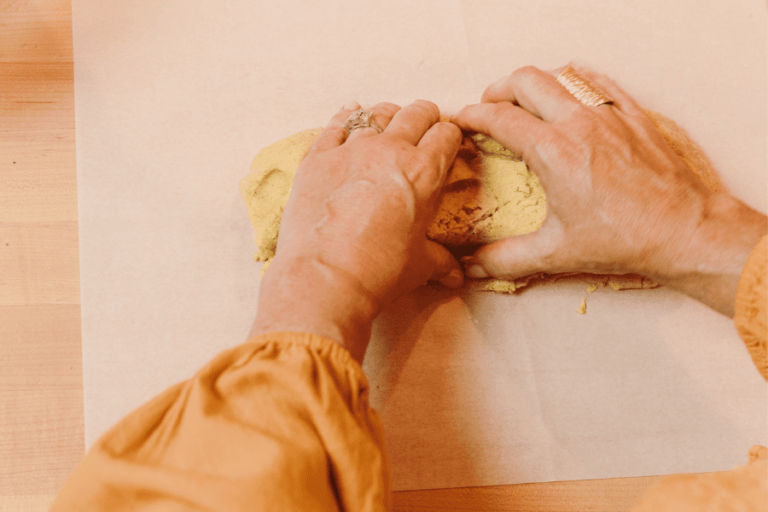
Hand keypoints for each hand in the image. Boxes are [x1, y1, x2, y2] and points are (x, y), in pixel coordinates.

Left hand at [250, 100, 463, 360]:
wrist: (325, 279)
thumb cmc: (377, 272)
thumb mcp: (419, 266)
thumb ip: (441, 262)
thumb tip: (456, 276)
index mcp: (425, 172)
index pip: (447, 134)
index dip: (450, 138)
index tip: (447, 144)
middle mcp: (390, 151)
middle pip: (416, 113)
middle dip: (424, 118)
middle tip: (423, 129)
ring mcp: (351, 150)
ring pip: (376, 113)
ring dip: (387, 117)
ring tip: (388, 125)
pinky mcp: (318, 158)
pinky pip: (335, 124)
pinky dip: (344, 117)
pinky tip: (349, 113)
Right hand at [453, 65, 766, 315]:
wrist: (684, 231)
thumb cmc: (623, 240)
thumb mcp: (556, 252)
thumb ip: (507, 257)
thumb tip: (473, 266)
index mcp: (554, 152)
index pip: (499, 118)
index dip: (473, 116)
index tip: (462, 121)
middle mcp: (579, 124)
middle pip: (526, 81)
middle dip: (499, 89)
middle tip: (490, 106)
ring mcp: (609, 115)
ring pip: (561, 75)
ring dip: (536, 83)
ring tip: (526, 101)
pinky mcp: (634, 115)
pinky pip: (599, 81)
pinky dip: (576, 81)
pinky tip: (571, 94)